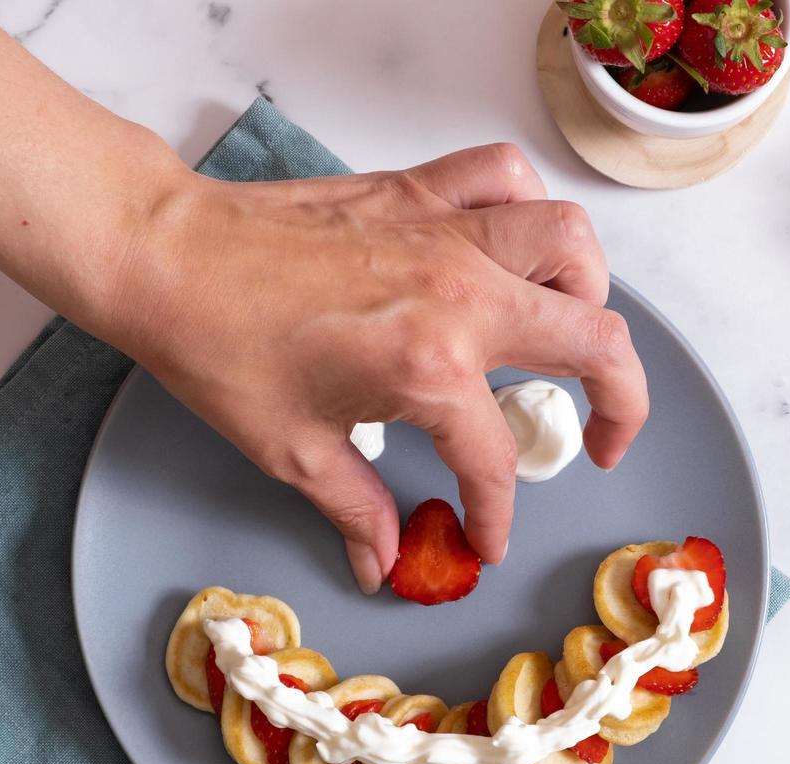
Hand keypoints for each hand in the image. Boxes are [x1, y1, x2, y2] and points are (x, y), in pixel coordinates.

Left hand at [100, 144, 648, 592]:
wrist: (167, 260)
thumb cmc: (219, 349)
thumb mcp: (295, 451)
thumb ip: (358, 511)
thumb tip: (382, 560)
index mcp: (429, 371)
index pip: (494, 461)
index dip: (497, 515)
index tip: (486, 536)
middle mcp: (458, 294)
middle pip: (594, 342)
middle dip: (622, 404)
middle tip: (606, 440)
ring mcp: (443, 233)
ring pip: (570, 243)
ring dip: (589, 292)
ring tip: (570, 331)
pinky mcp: (416, 192)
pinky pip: (503, 177)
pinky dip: (525, 205)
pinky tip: (512, 244)